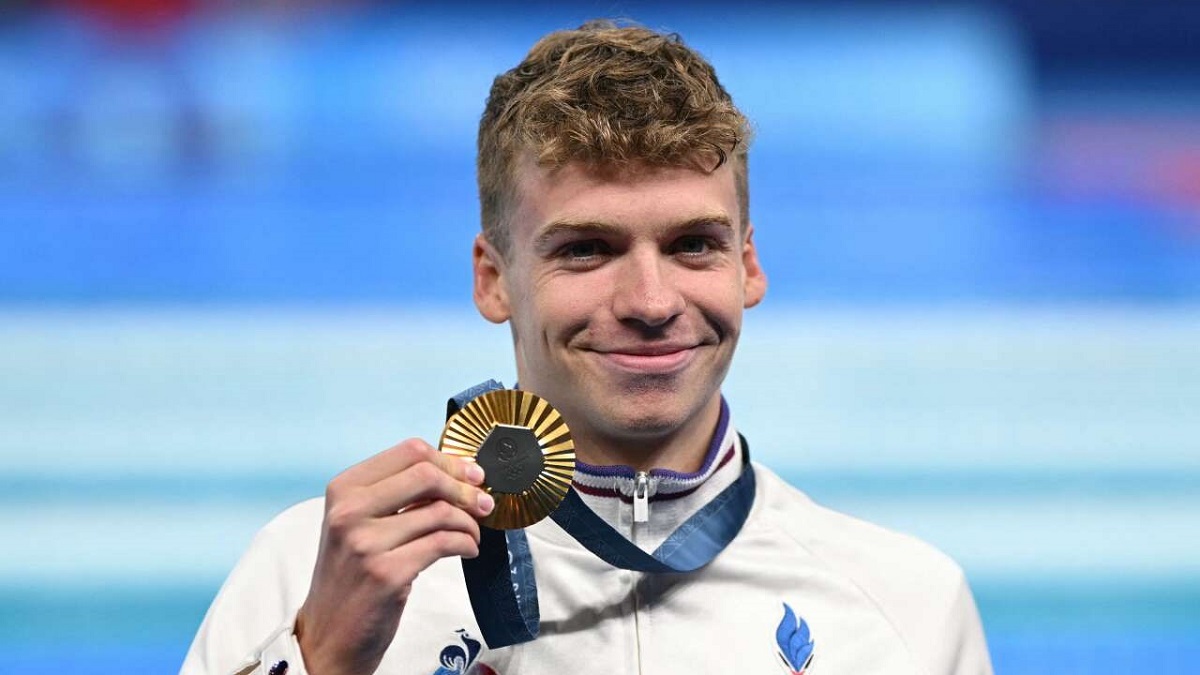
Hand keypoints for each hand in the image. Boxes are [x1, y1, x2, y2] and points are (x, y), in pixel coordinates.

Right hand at [295, 439, 493, 674]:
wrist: (328, 634)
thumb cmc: (350, 576)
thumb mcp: (358, 524)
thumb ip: (396, 495)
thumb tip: (457, 473)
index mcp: (343, 489)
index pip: (409, 452)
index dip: (449, 460)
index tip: (471, 474)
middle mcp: (349, 511)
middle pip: (427, 474)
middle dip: (465, 487)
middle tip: (483, 502)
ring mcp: (366, 543)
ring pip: (440, 511)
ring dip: (470, 522)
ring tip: (473, 533)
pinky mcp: (387, 573)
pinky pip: (444, 543)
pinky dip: (466, 544)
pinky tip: (467, 550)